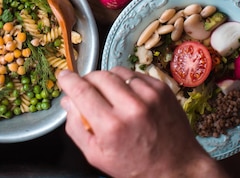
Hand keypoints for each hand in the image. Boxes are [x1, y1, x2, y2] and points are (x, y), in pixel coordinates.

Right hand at [59, 66, 228, 177]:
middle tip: (87, 89)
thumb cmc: (134, 166)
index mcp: (111, 126)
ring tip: (110, 95)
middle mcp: (130, 106)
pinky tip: (129, 96)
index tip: (63, 76)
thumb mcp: (97, 156)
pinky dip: (127, 82)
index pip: (82, 91)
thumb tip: (67, 101)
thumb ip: (76, 128)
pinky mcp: (161, 88)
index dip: (69, 80)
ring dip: (108, 79)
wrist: (177, 167)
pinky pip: (134, 74)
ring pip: (116, 71)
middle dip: (88, 80)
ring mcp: (149, 95)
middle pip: (98, 76)